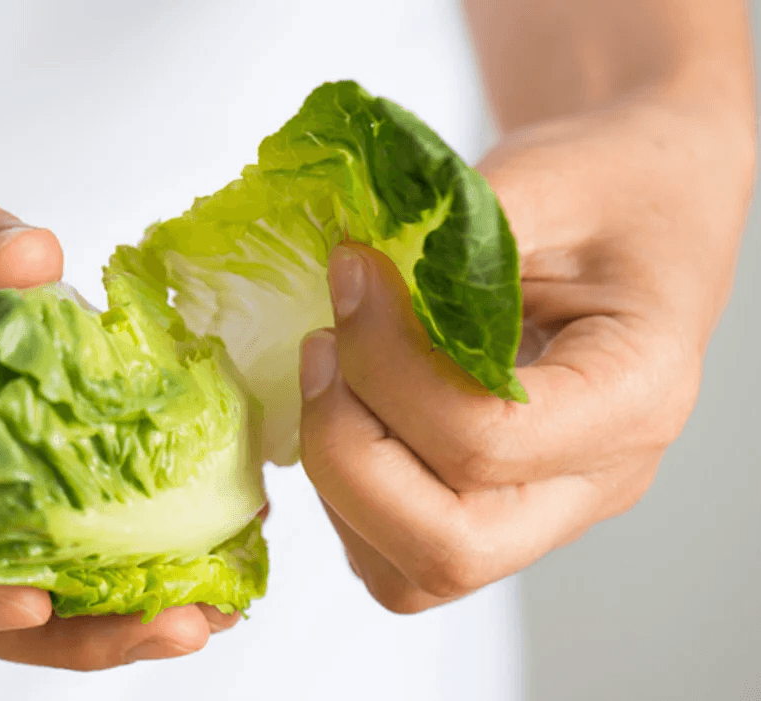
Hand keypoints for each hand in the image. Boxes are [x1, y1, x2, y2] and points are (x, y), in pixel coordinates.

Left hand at [297, 94, 753, 612]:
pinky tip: (346, 401)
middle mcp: (595, 481)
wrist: (640, 207)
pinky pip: (393, 553)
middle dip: (347, 450)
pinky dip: (344, 490)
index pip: (486, 441)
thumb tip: (349, 278)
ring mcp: (543, 511)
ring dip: (338, 476)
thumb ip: (454, 234)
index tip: (353, 274)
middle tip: (322, 347)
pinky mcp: (492, 510)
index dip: (387, 364)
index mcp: (634, 397)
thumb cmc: (612, 188)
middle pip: (448, 548)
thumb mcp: (549, 178)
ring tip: (330, 368)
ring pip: (411, 571)